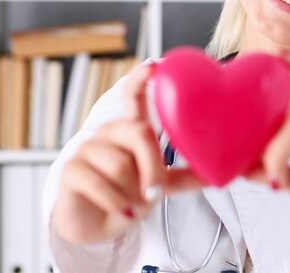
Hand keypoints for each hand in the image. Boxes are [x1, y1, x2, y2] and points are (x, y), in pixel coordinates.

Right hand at [52, 62, 201, 243]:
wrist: (97, 224)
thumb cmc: (129, 195)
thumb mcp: (162, 184)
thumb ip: (186, 175)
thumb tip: (220, 173)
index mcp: (130, 129)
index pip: (133, 96)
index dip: (141, 79)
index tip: (153, 65)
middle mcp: (108, 132)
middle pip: (139, 133)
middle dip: (153, 167)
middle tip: (155, 193)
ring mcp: (86, 148)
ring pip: (120, 164)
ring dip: (132, 193)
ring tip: (131, 204)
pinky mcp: (70, 169)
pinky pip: (99, 184)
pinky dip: (116, 203)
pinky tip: (122, 212)